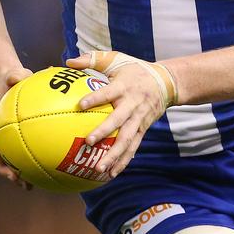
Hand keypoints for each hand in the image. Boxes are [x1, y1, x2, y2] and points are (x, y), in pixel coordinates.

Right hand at [0, 67, 33, 188]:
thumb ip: (15, 75)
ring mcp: (6, 137)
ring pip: (9, 160)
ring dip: (17, 174)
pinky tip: (44, 174)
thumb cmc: (13, 78)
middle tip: (16, 179)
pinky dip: (31, 165)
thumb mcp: (14, 74)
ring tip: (28, 187)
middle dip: (4, 169)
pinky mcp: (17, 140)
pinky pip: (23, 154)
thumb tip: (18, 75)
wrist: (11, 82)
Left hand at [66, 51, 176, 179]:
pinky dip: (123, 161)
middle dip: (104, 132)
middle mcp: (133, 104)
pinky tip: (111, 174)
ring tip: (99, 168)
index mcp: (125, 87)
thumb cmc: (134, 69)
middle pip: (118, 120)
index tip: (80, 105)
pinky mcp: (142, 129)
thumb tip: (68, 62)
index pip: (109, 92)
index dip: (96, 98)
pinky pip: (133, 147)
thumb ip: (92, 60)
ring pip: (127, 139)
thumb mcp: (116, 59)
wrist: (166, 82)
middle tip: (88, 142)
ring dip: (114, 155)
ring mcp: (139, 119)